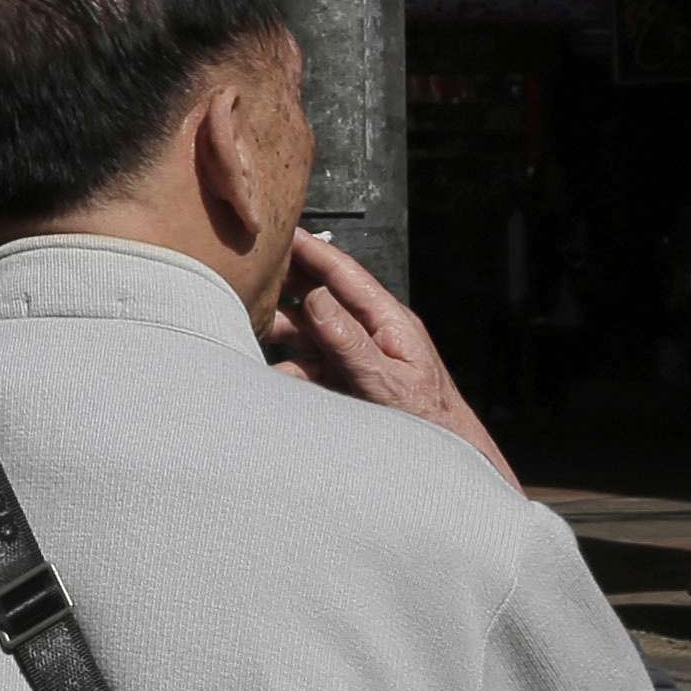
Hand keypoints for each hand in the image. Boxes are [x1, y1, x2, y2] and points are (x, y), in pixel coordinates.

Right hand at [262, 233, 513, 483]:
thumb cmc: (427, 420)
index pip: (346, 275)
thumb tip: (317, 299)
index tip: (286, 233)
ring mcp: (356, 355)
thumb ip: (350, 342)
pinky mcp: (345, 380)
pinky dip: (285, 370)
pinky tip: (265, 375)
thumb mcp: (386, 381)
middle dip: (287, 283)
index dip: (314, 251)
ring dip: (280, 329)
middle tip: (253, 267)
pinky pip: (307, 367)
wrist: (443, 457)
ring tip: (247, 322)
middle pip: (322, 297)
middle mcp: (370, 331)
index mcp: (388, 320)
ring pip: (308, 332)